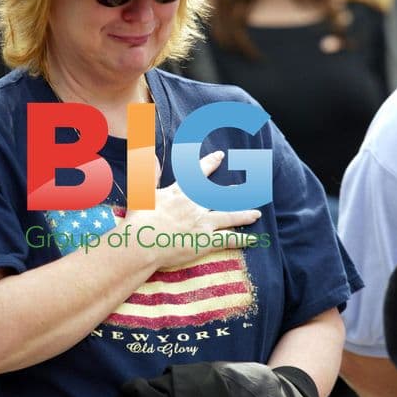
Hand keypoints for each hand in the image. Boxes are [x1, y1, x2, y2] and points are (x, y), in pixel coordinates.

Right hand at [127, 151, 261, 268]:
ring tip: (256, 213)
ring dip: (243, 214)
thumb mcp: (143, 190)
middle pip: (219, 195)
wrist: (142, 241)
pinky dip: (240, 240)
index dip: (211, 163)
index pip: (199, 174)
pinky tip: (252, 239)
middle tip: (246, 187)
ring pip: (228, 216)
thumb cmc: (140, 217)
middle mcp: (195, 205)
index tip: (220, 156)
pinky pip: (227, 240)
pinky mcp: (205, 241)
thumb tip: (153, 155)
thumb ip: (150, 172)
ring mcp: (202, 223)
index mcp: (181, 192)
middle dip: (234, 191)